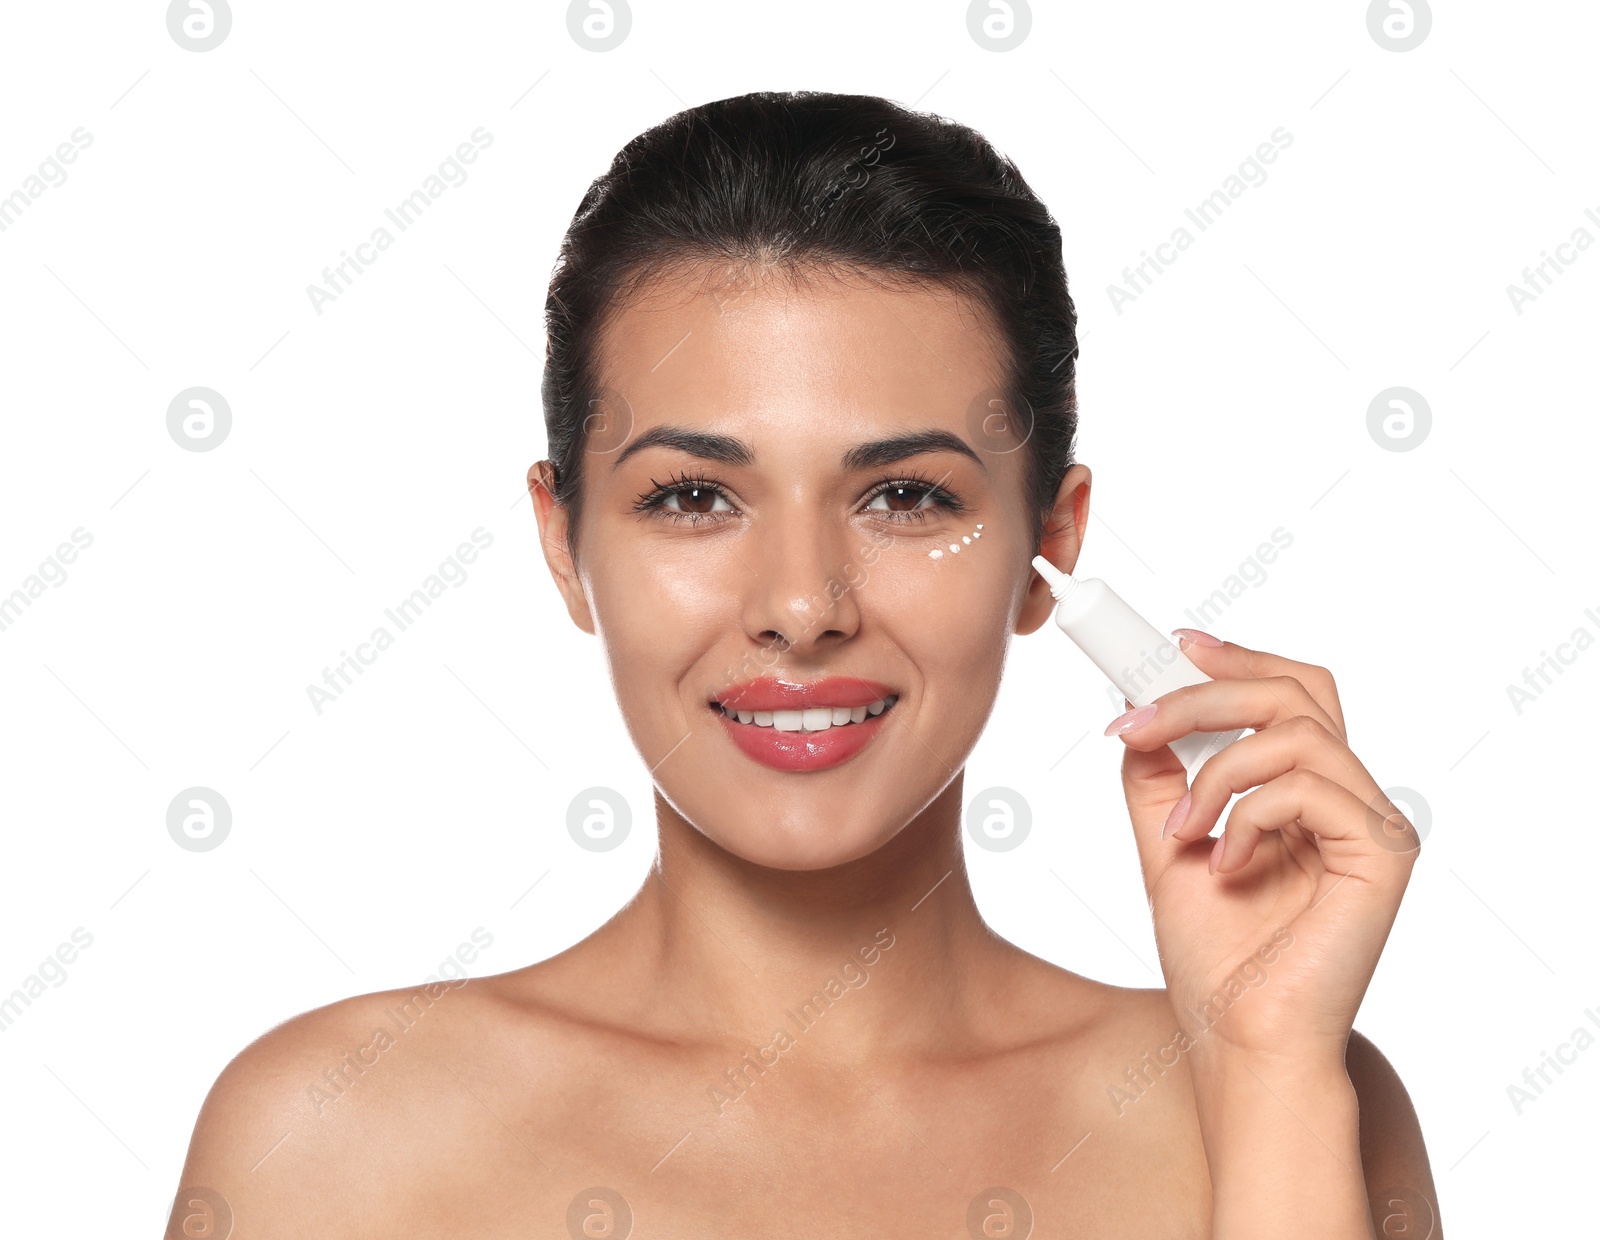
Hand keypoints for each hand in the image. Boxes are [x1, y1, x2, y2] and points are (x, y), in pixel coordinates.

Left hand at [1107, 632, 1419, 1066]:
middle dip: (1208, 692)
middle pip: (1295, 691)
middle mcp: (1347, 798)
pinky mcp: (1383, 852)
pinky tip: (1226, 864)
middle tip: (1140, 719)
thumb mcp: (1166, 847)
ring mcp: (1372, 823)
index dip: (1237, 659)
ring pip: (1297, 731)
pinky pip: (1311, 786)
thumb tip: (1137, 716)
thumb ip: (1157, 780)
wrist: (1236, 1040)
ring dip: (1215, 771)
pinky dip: (1249, 815)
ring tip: (1180, 829)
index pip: (1289, 693)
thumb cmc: (1214, 960)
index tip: (1174, 645)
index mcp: (1305, 793)